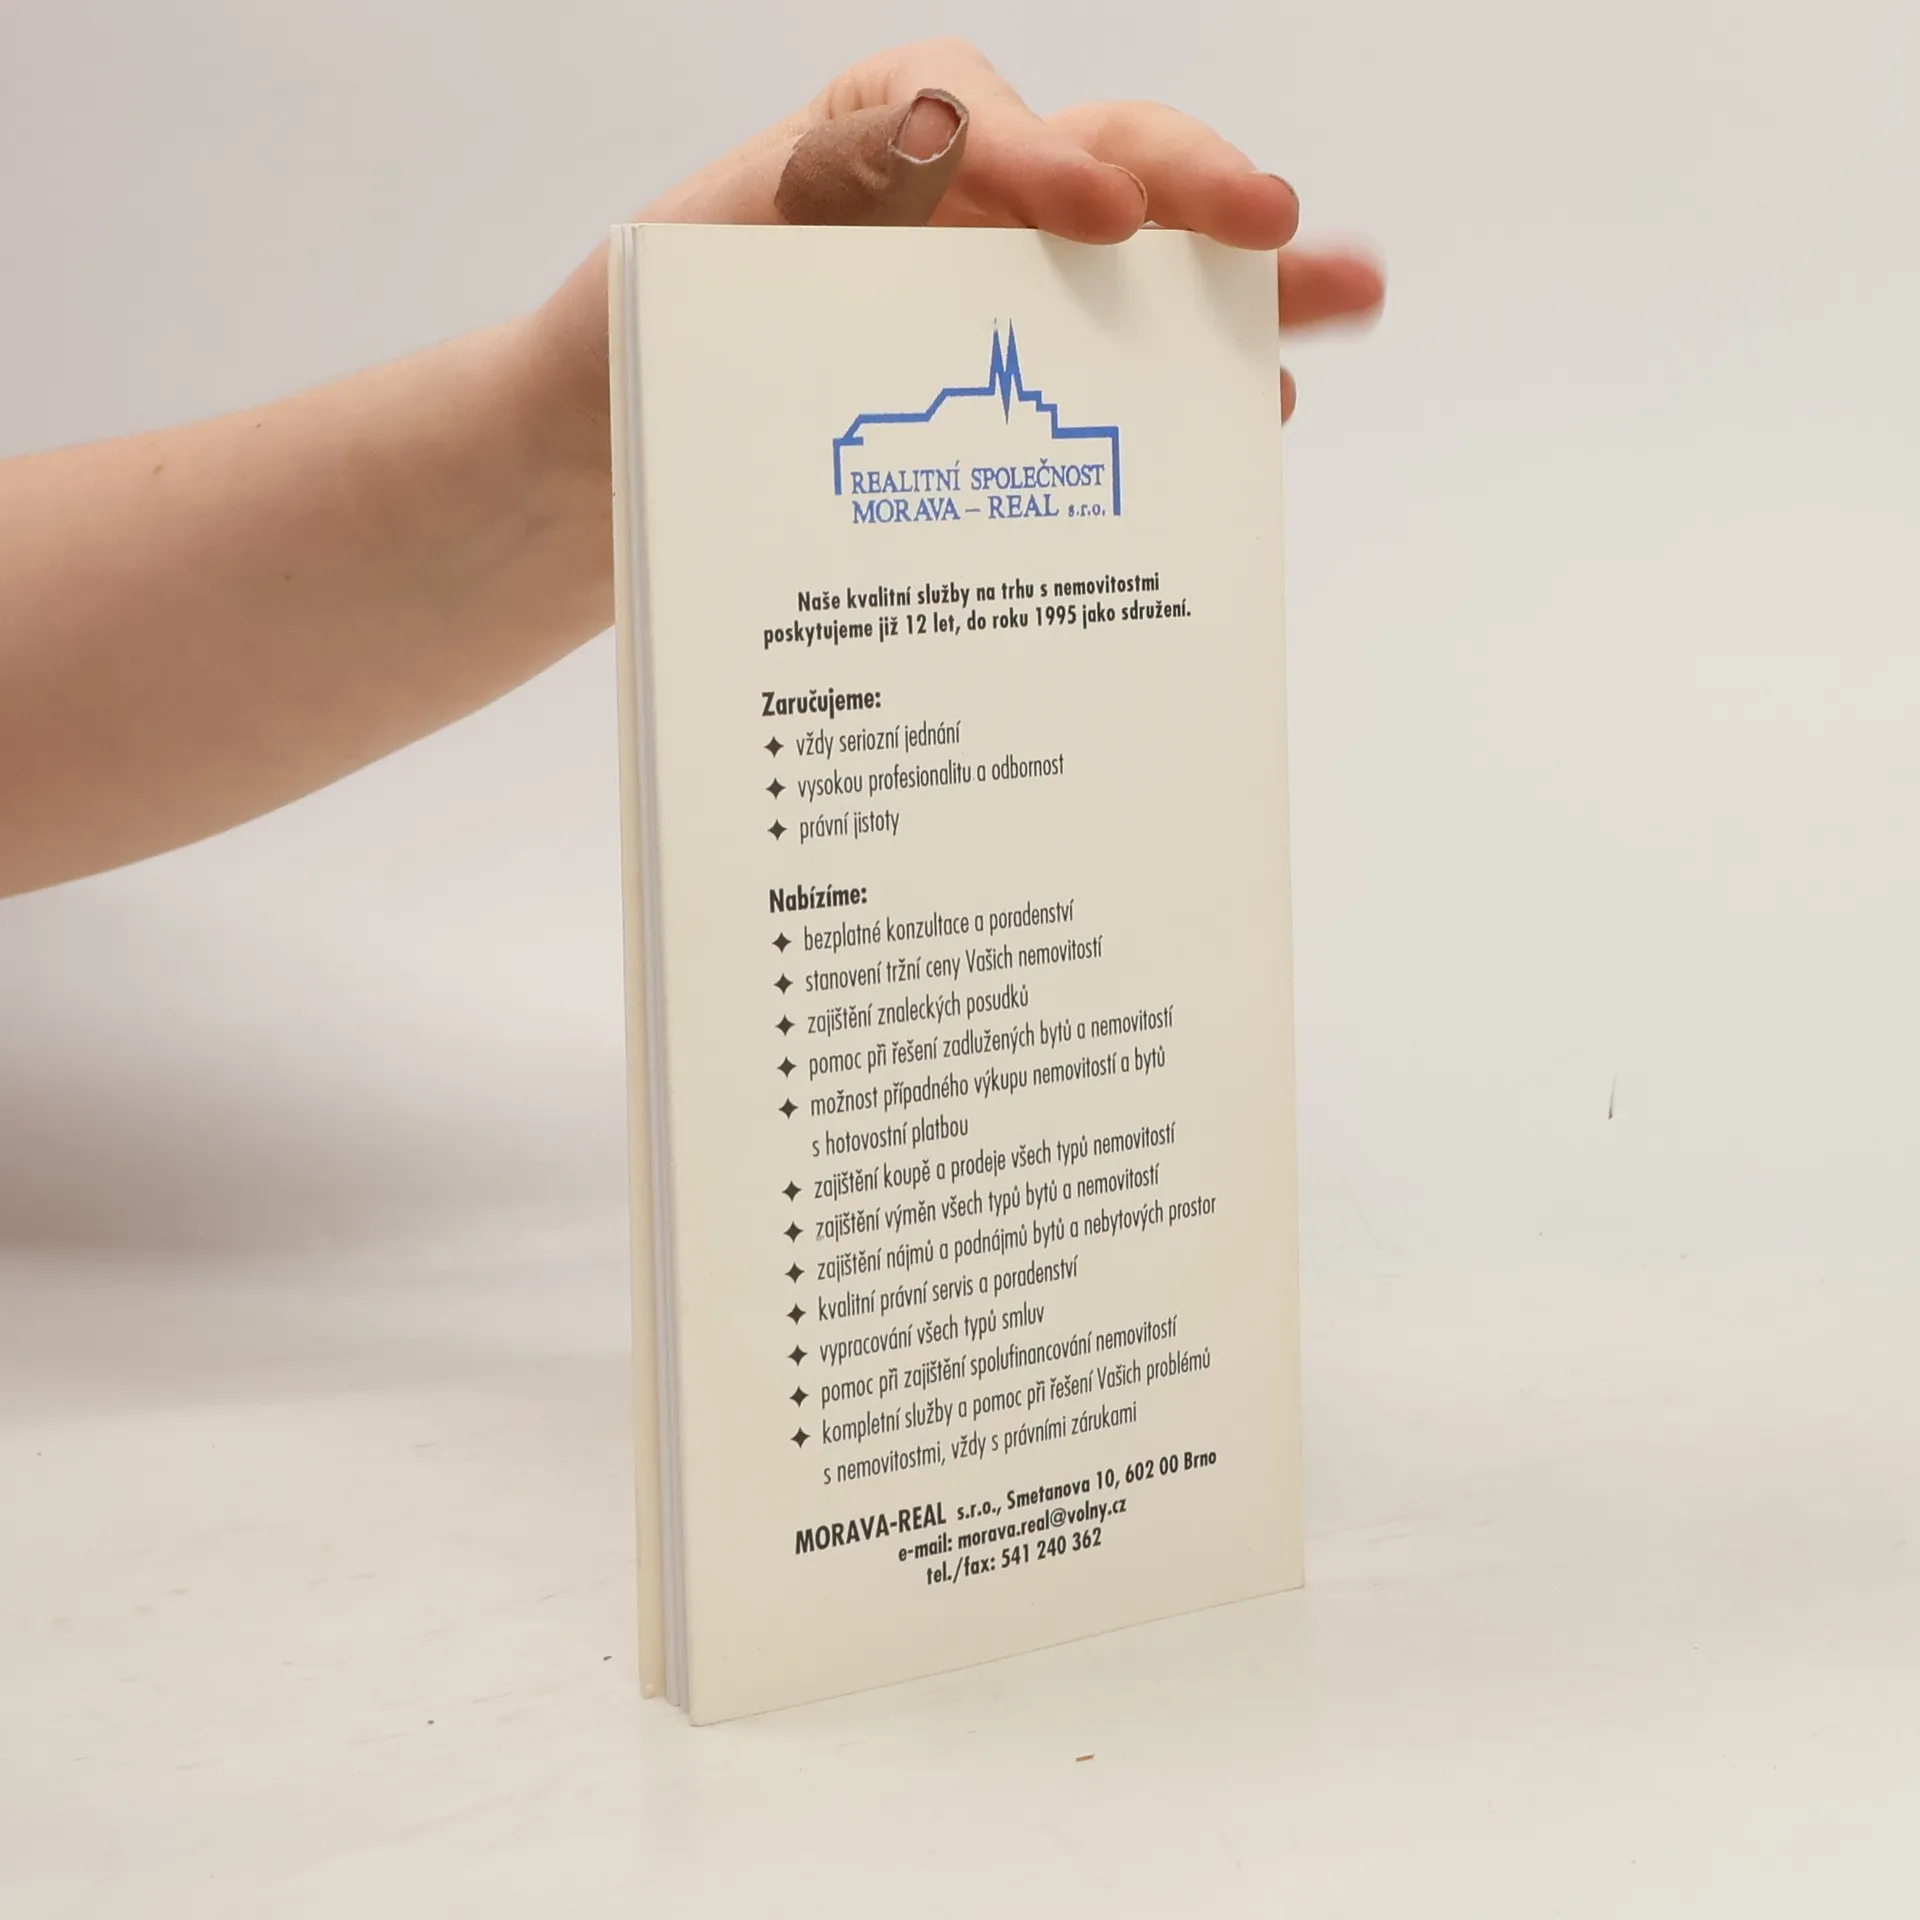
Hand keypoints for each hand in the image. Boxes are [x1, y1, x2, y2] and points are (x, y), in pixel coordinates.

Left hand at [534, 38, 1382, 448]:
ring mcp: (991, 317)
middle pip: (1105, 177)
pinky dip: (1182, 405)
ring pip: (1135, 283)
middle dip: (1201, 198)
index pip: (983, 118)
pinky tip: (1246, 425)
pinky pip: (1107, 393)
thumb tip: (946, 128)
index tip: (1098, 216)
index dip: (1051, 156)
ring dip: (1242, 293)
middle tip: (1280, 231)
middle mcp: (955, 221)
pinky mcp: (1003, 416)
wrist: (603, 486)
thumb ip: (813, 192)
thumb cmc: (633, 360)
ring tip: (1340, 306)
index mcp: (878, 153)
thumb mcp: (682, 261)